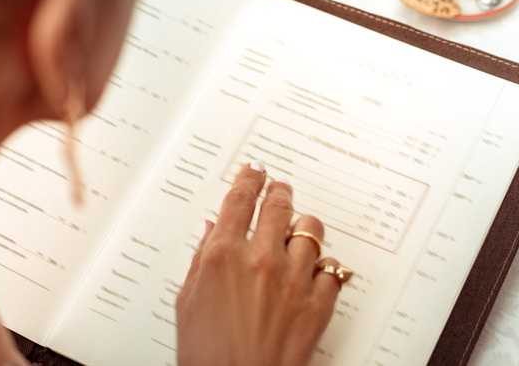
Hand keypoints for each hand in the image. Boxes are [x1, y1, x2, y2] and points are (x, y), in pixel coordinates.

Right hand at [176, 161, 343, 365]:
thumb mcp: (188, 301)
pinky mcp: (318, 302)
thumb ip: (201, 259)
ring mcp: (293, 279)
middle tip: (278, 188)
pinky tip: (313, 269)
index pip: (239, 199)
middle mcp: (261, 259)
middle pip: (278, 205)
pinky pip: (330, 268)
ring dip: (303, 225)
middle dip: (279, 191)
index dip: (248, 178)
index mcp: (224, 255)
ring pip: (310, 230)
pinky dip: (322, 265)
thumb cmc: (207, 353)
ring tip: (299, 229)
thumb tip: (210, 230)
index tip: (254, 170)